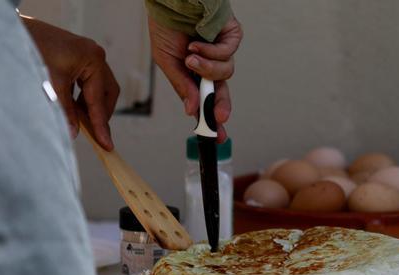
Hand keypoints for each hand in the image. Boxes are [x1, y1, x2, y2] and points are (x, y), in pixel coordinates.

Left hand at [23, 17, 118, 150]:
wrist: (15, 31)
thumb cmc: (33, 50)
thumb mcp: (51, 84)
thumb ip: (64, 111)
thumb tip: (73, 133)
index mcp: (93, 59)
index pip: (99, 99)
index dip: (101, 124)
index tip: (106, 144)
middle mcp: (95, 56)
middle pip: (107, 93)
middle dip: (100, 114)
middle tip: (96, 134)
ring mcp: (88, 55)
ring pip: (99, 88)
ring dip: (91, 106)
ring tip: (81, 121)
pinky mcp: (79, 57)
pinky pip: (89, 82)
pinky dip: (83, 97)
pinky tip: (73, 107)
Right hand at [148, 15, 241, 142]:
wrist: (170, 1)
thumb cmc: (166, 27)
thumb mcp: (167, 62)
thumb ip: (182, 87)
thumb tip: (192, 110)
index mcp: (196, 73)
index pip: (207, 100)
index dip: (212, 119)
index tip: (215, 137)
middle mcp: (212, 64)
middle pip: (222, 92)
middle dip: (220, 106)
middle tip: (218, 118)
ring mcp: (223, 51)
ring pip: (225, 74)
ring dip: (206, 69)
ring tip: (190, 58)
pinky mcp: (231, 37)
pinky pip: (227, 54)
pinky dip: (211, 52)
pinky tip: (197, 44)